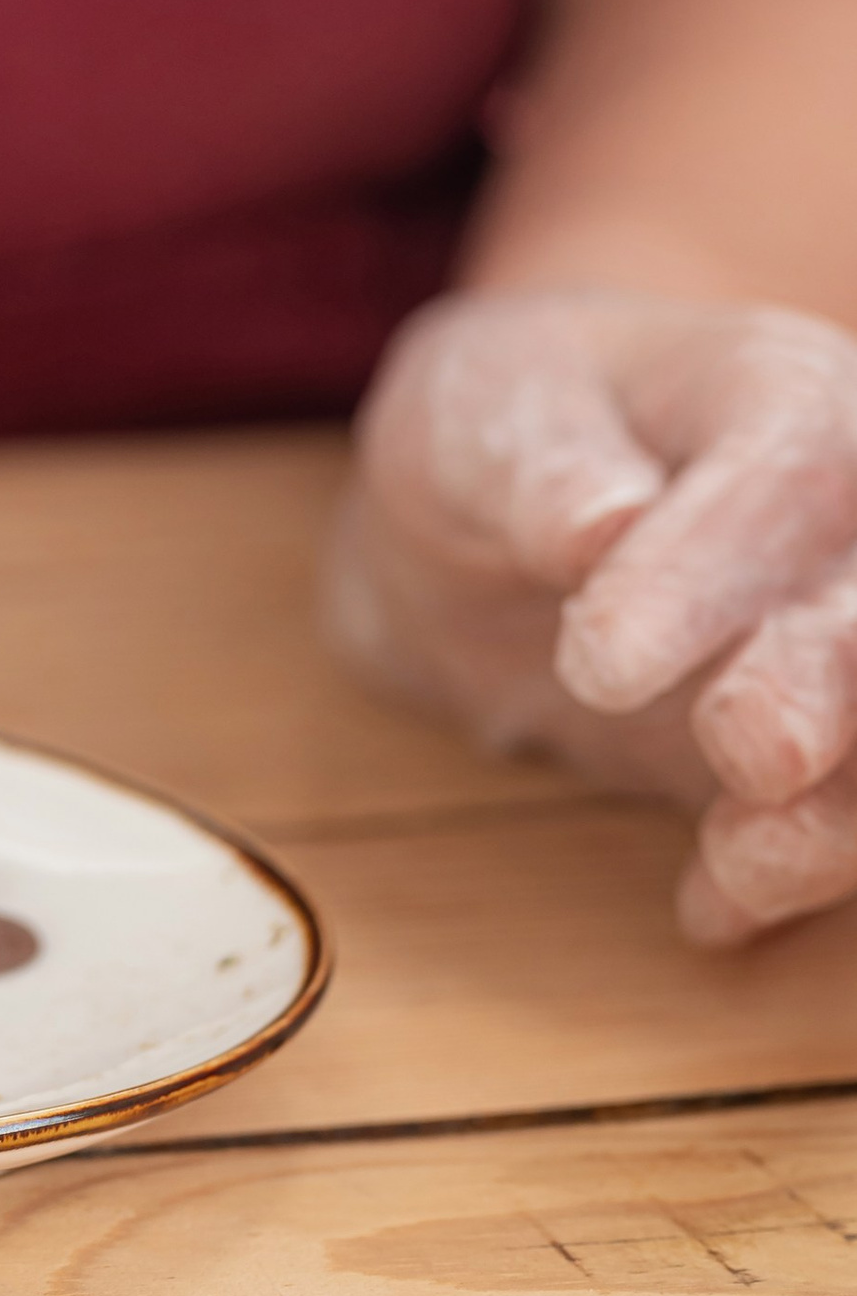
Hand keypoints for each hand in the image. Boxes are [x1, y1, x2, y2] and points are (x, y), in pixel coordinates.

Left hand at [332, 289, 856, 944]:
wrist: (499, 520)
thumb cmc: (500, 433)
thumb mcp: (476, 413)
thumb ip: (533, 467)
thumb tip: (596, 527)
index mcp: (774, 390)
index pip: (787, 471)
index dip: (708, 569)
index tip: (602, 660)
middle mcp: (852, 514)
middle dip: (827, 681)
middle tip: (746, 747)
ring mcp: (849, 633)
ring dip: (842, 811)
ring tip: (742, 862)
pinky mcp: (830, 744)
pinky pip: (849, 813)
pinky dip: (804, 869)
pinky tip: (711, 906)